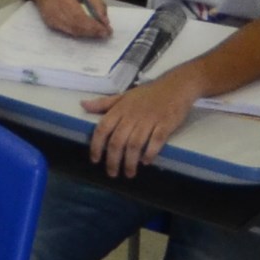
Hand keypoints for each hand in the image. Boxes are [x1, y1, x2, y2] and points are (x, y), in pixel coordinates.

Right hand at [33, 0, 110, 39]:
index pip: (80, 18)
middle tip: (106, 34)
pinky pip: (66, 31)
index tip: (107, 31)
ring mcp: (50, 18)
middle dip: (93, 32)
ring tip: (99, 34)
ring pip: (72, 32)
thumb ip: (96, 3)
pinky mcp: (49, 22)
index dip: (94, 27)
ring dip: (86, 34)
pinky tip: (86, 31)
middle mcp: (55, 11)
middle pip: (76, 28)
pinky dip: (78, 33)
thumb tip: (105, 21)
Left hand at [80, 70, 196, 177]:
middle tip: (112, 174)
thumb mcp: (123, 95)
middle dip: (113, 161)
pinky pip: (156, 141)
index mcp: (120, 109)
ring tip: (129, 173)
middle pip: (118, 141)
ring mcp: (149, 120)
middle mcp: (132, 115)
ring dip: (130, 162)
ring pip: (135, 144)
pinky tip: (146, 161)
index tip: (95, 160)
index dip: (97, 146)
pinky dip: (150, 153)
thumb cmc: (148, 93)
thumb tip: (83, 105)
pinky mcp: (165, 124)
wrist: (176, 85)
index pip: (103, 129)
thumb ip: (104, 103)